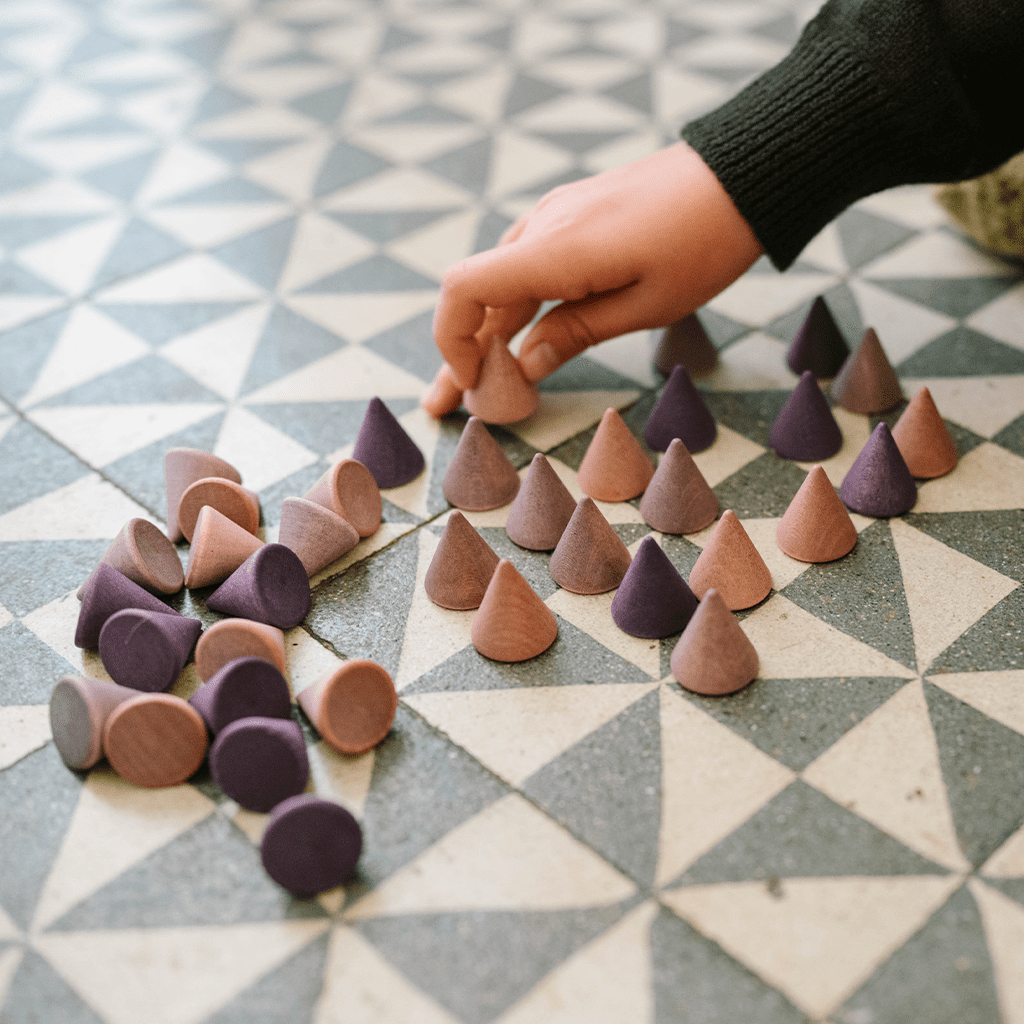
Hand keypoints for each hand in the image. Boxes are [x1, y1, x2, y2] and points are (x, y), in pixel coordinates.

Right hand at [423, 142, 761, 416]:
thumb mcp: (646, 305)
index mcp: (555, 250)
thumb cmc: (703, 243)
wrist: (739, 174)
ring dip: (484, 334)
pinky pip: (525, 267)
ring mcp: (554, 218)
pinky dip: (514, 308)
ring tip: (476, 384)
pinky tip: (517, 341)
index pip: (465, 289)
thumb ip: (575, 333)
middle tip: (445, 405)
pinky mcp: (571, 218)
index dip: (452, 340)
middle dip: (458, 353)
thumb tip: (525, 366)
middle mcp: (542, 227)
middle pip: (475, 294)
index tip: (469, 382)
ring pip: (500, 284)